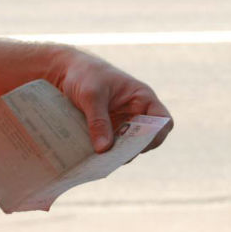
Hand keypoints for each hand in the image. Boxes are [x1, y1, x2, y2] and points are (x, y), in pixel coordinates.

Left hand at [50, 48, 172, 154]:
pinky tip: (94, 158)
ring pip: (129, 147)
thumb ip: (98, 121)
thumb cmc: (85, 74)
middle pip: (147, 139)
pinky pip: (113, 148)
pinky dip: (106, 154)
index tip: (139, 144)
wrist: (68, 71)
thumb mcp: (91, 95)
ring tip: (101, 160)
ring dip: (118, 155)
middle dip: (133, 150)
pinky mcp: (109, 132)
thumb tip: (104, 149)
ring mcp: (123, 124)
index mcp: (142, 98)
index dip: (157, 135)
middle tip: (115, 157)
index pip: (163, 120)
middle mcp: (137, 113)